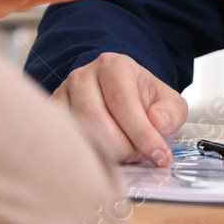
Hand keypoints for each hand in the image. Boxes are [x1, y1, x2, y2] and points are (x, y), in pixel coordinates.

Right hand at [53, 52, 186, 166]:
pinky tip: (104, 157)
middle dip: (124, 149)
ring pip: (80, 134)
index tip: (160, 156)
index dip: (142, 134)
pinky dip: (88, 155)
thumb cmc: (141, 99)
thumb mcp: (167, 101)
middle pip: (97, 122)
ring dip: (107, 155)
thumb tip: (157, 124)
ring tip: (124, 154)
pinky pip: (67, 141)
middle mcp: (83, 76)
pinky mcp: (53, 114)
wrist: (116, 93)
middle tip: (139, 156)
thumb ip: (170, 112)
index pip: (123, 102)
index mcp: (113, 66)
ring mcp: (63, 95)